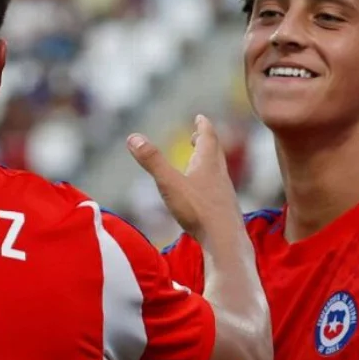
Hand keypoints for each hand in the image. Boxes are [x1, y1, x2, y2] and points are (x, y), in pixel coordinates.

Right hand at [127, 114, 241, 239]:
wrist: (226, 242)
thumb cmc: (198, 211)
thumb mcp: (169, 184)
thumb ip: (152, 161)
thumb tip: (132, 137)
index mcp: (208, 164)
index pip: (208, 137)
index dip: (203, 126)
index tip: (200, 117)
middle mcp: (219, 175)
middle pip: (214, 152)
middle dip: (205, 142)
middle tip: (198, 136)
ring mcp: (224, 194)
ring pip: (217, 172)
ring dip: (208, 163)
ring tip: (198, 163)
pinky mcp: (225, 211)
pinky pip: (217, 191)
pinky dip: (209, 184)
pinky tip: (202, 196)